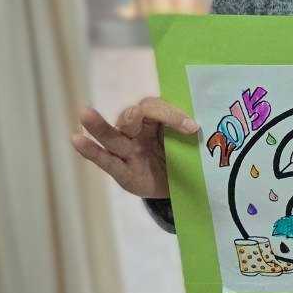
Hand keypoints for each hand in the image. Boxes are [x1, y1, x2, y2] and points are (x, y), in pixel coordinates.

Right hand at [71, 97, 199, 198]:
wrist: (183, 184)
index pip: (157, 108)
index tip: (193, 128)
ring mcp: (127, 150)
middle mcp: (139, 130)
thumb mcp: (193, 144)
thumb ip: (194, 136)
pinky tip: (76, 139)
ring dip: (98, 125)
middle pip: (134, 116)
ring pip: (112, 135)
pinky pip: (104, 159)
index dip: (172, 115)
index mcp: (157, 118)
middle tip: (143, 113)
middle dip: (142, 114)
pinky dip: (90, 150)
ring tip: (84, 113)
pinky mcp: (121, 170)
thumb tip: (216, 126)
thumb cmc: (186, 155)